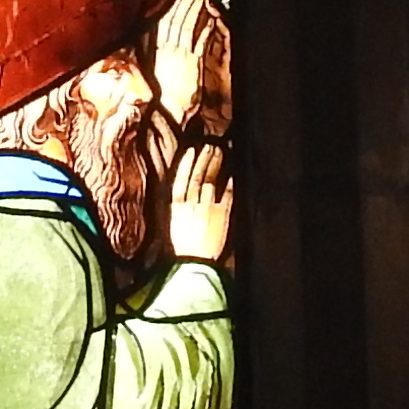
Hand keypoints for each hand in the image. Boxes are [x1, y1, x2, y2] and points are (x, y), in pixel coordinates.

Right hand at [159, 139, 232, 266]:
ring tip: (220, 151)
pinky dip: (229, 184)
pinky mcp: (220, 216)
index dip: (187, 164)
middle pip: (197, 177)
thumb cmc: (184, 247)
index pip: (181, 179)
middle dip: (204, 159)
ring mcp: (206, 209)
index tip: (192, 149)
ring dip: (216, 165)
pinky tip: (232, 174)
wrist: (194, 264)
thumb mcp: (176, 225)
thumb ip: (181, 207)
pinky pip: (226, 196)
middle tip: (210, 145)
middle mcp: (191, 205)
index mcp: (177, 208)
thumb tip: (185, 193)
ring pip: (211, 182)